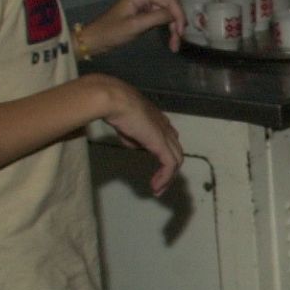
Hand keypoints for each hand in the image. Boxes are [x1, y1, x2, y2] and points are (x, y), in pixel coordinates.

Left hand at [86, 0, 184, 55]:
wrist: (95, 40)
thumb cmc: (111, 32)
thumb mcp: (135, 25)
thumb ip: (156, 17)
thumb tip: (176, 16)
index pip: (170, 0)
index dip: (179, 15)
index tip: (181, 32)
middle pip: (171, 7)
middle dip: (177, 23)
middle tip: (178, 41)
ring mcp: (146, 6)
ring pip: (169, 15)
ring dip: (174, 29)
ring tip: (174, 46)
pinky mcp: (146, 15)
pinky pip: (163, 20)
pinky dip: (168, 30)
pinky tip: (170, 42)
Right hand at [98, 76, 182, 194]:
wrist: (114, 100)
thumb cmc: (114, 108)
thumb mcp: (125, 125)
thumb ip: (133, 136)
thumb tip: (135, 144)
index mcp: (158, 121)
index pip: (168, 140)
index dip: (165, 155)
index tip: (155, 168)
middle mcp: (166, 127)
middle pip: (175, 152)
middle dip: (169, 170)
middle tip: (159, 185)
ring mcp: (166, 135)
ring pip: (176, 160)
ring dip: (167, 177)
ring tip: (158, 189)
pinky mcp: (162, 143)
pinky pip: (169, 164)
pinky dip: (165, 177)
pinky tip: (156, 186)